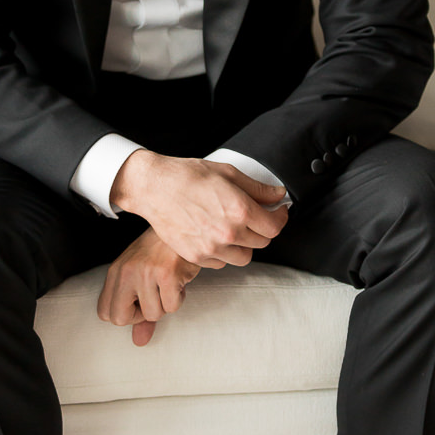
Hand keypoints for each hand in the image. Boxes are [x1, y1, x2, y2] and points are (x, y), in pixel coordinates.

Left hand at [97, 227, 200, 346]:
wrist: (182, 225)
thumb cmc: (162, 252)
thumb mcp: (143, 277)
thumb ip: (139, 311)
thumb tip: (139, 341)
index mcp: (115, 272)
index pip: (105, 313)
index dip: (125, 315)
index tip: (139, 302)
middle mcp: (126, 272)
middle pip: (120, 319)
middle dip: (142, 316)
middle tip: (154, 297)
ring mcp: (146, 273)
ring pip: (152, 315)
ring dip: (166, 304)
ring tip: (169, 283)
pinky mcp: (167, 274)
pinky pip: (171, 306)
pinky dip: (179, 298)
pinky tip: (179, 279)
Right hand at [110, 153, 288, 267]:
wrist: (154, 187)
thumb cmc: (188, 176)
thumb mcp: (228, 173)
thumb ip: (257, 188)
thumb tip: (277, 195)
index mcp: (240, 210)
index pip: (274, 227)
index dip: (280, 218)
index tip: (277, 212)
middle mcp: (228, 233)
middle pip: (262, 242)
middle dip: (262, 229)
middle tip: (255, 216)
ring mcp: (211, 248)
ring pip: (244, 257)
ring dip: (245, 244)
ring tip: (235, 228)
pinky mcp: (196, 256)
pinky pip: (222, 262)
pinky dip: (224, 252)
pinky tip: (216, 235)